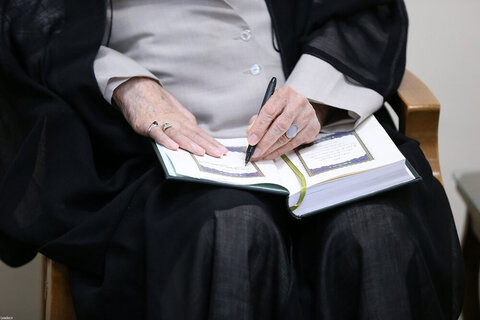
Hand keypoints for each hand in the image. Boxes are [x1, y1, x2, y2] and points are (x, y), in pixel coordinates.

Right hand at [113, 77, 227, 156]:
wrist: (137, 87)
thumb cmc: (157, 101)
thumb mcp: (176, 111)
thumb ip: (186, 122)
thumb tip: (198, 131)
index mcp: (183, 120)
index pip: (200, 133)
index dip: (211, 142)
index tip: (223, 151)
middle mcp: (175, 121)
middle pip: (193, 135)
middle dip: (207, 146)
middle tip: (219, 154)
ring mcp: (161, 122)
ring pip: (178, 134)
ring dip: (190, 144)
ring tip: (201, 153)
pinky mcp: (146, 124)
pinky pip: (157, 134)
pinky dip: (165, 140)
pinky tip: (174, 148)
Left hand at [247, 86, 327, 159]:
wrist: (303, 108)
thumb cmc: (283, 108)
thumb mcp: (270, 107)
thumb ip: (258, 120)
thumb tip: (251, 134)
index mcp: (284, 93)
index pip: (269, 111)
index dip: (259, 128)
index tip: (251, 140)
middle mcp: (298, 102)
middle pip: (280, 126)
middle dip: (266, 142)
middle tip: (256, 152)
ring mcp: (308, 115)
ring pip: (287, 137)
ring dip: (272, 149)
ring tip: (261, 155)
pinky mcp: (313, 127)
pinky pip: (294, 143)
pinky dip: (281, 151)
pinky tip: (271, 154)